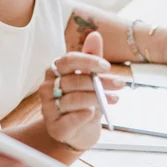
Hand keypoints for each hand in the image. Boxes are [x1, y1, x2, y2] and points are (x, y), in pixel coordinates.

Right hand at [38, 32, 121, 150]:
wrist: (80, 132)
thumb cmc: (84, 101)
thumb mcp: (90, 78)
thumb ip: (92, 57)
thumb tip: (95, 34)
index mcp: (54, 71)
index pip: (68, 60)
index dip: (88, 61)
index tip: (107, 67)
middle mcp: (46, 88)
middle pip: (73, 81)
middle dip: (99, 82)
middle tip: (119, 84)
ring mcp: (48, 108)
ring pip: (73, 100)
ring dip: (97, 99)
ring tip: (113, 99)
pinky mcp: (54, 127)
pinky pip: (70, 119)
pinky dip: (84, 115)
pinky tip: (92, 113)